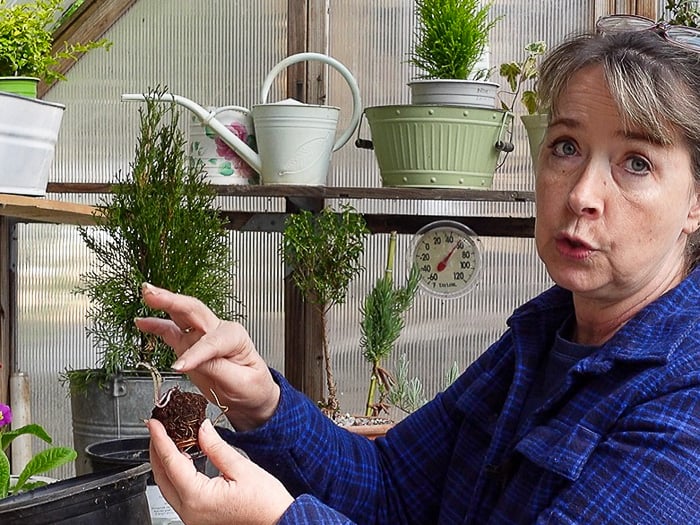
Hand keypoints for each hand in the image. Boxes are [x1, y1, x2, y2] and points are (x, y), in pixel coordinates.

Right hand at [135, 283, 279, 429]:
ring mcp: (202, 335)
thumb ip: (217, 369)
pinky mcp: (190, 344)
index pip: (210, 343)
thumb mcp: (241, 382)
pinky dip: (156, 325)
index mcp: (235, 337)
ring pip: (182, 314)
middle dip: (173, 301)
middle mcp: (219, 331)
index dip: (194, 354)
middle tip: (154, 294)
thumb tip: (192, 361)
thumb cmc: (252, 387)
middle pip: (195, 311)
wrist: (252, 395)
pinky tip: (142, 321)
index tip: (179, 367)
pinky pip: (171, 332)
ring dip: (164, 303)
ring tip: (147, 294)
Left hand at [147, 418, 293, 524]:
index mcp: (198, 498)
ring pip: (167, 486)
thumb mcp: (241, 467)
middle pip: (161, 476)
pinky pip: (178, 495)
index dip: (160, 439)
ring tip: (168, 440)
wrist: (279, 523)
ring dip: (165, 463)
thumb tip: (201, 428)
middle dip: (157, 450)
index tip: (154, 423)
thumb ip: (216, 447)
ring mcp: (192, 518)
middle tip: (158, 428)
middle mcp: (190, 512)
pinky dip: (176, 475)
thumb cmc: (266, 503)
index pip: (171, 461)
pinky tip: (183, 461)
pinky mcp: (199, 519)